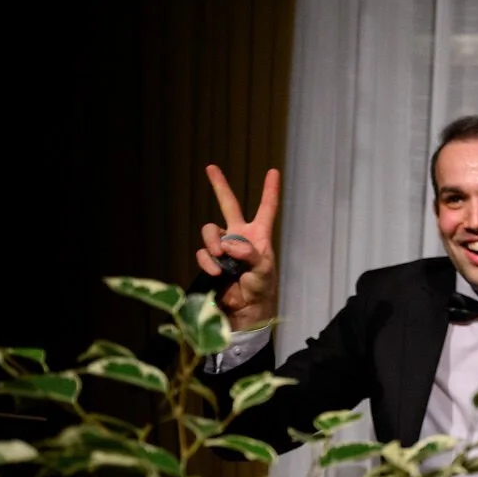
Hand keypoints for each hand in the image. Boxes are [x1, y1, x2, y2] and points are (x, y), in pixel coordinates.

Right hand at [196, 165, 280, 331]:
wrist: (246, 309)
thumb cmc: (261, 288)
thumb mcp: (264, 270)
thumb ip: (250, 254)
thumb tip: (230, 245)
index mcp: (259, 235)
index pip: (267, 209)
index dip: (270, 191)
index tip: (274, 171)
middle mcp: (240, 236)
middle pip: (228, 205)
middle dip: (219, 186)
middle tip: (211, 167)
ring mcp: (223, 247)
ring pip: (210, 231)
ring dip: (213, 242)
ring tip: (221, 257)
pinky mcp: (211, 260)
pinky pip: (204, 253)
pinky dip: (208, 261)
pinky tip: (217, 271)